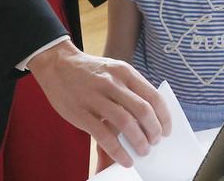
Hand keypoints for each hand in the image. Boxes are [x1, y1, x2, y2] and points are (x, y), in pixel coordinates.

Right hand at [29, 40, 170, 167]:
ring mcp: (96, 98)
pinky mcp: (81, 113)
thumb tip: (149, 115)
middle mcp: (113, 83)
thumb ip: (130, 88)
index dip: (164, 116)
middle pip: (143, 111)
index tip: (167, 130)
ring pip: (126, 123)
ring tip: (143, 151)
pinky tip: (125, 159)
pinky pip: (104, 136)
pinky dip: (118, 151)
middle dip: (154, 131)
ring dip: (139, 141)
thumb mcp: (113, 70)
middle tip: (155, 142)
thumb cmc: (89, 71)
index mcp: (124, 72)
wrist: (57, 64)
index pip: (153, 96)